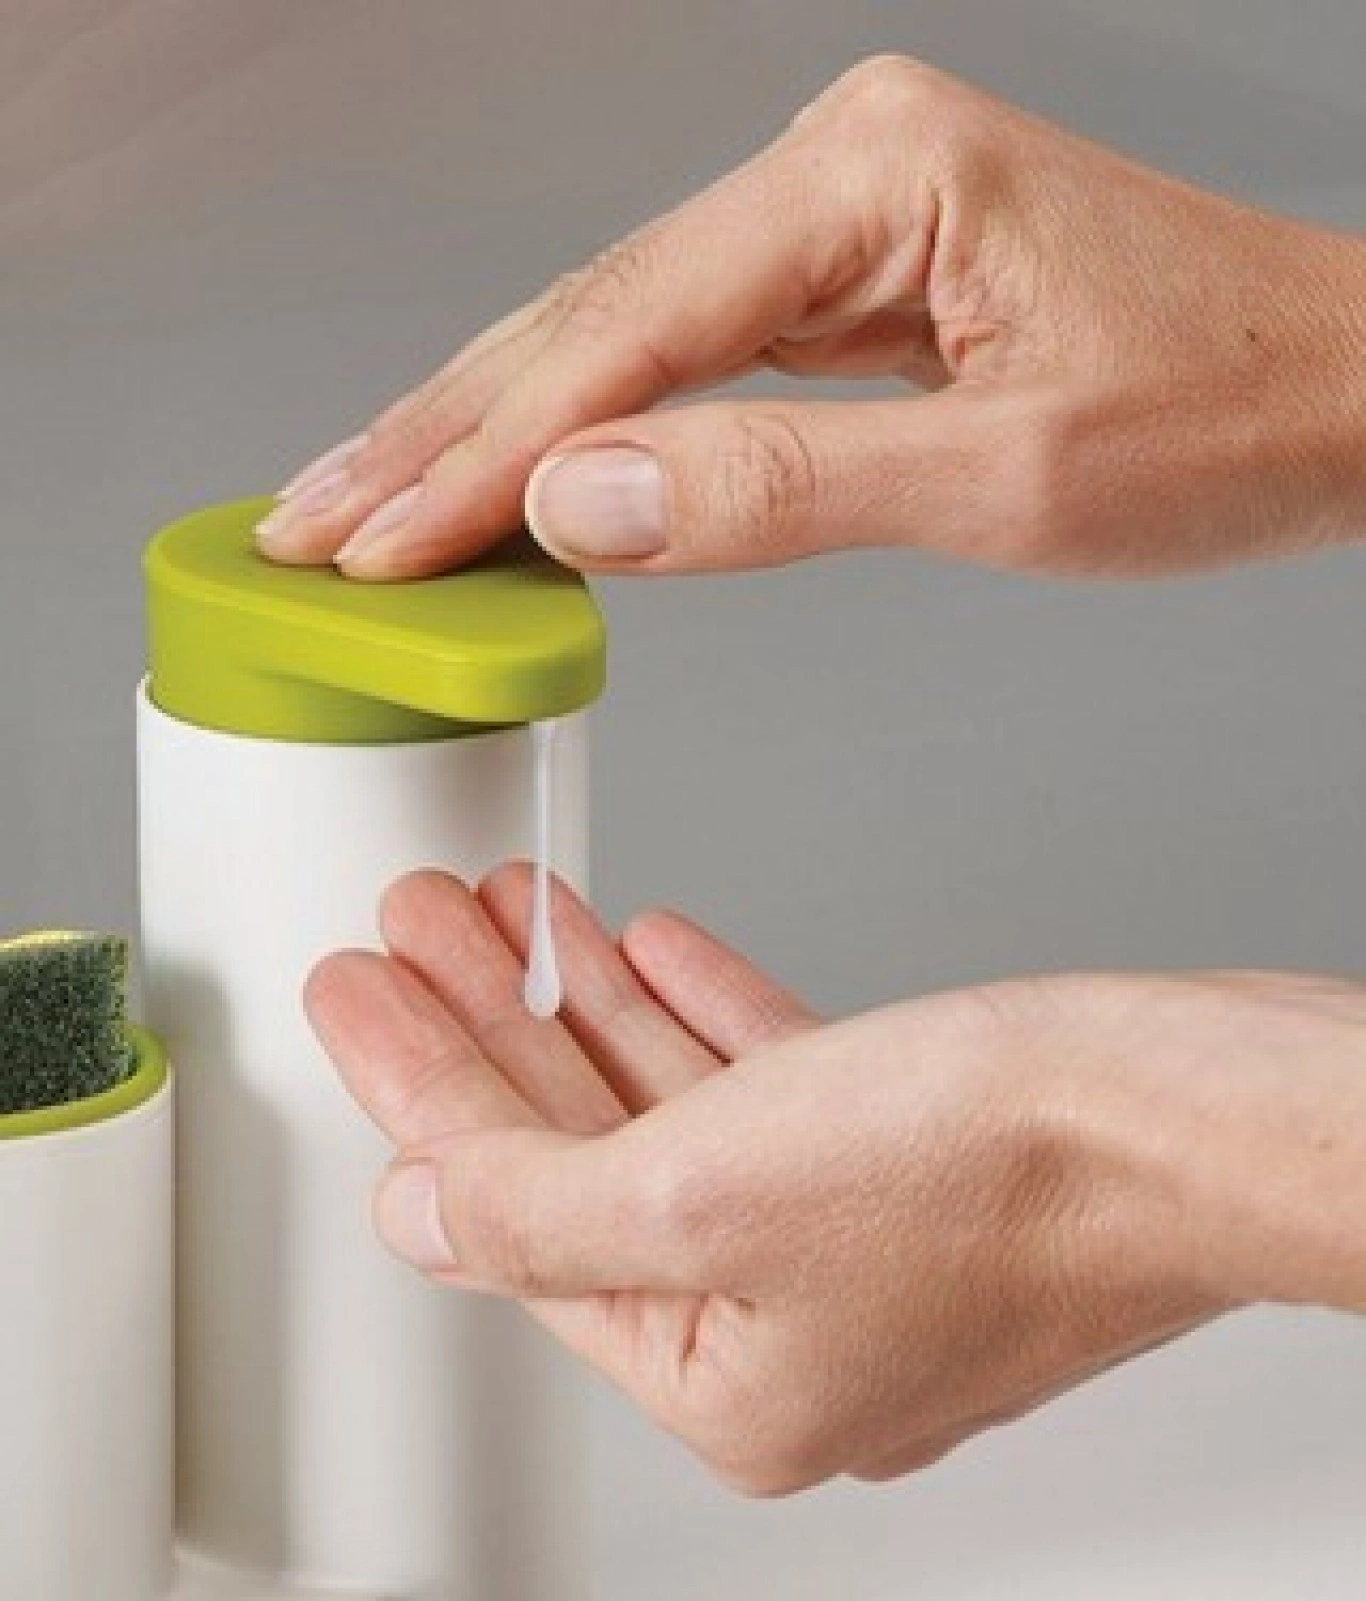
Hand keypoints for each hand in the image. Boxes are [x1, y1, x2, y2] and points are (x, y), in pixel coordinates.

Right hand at [256, 55, 1365, 582]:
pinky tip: (513, 471)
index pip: (624, 332)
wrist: (1344, 387)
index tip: (376, 539)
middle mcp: (836, 172)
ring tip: (367, 500)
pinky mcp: (850, 279)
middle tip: (314, 521)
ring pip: (618, 334)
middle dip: (442, 431)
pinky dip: (588, 428)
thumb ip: (783, 488)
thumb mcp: (1007, 475)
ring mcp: (837, 222)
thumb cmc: (1228, 416)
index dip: (484, 452)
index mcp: (872, 177)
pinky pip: (683, 356)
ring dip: (489, 428)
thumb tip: (584, 500)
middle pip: (589, 313)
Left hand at [305, 866, 1365, 1493]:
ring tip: (502, 910)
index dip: (415, 1087)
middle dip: (487, 1026)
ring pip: (666, 1105)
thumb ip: (532, 1210)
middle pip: (581, 1154)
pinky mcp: (901, 1162)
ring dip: (578, 1000)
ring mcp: (847, 1241)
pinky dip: (691, 1013)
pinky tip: (636, 946)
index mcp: (723, 1381)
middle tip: (411, 927)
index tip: (355, 991)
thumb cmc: (998, 1171)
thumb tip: (417, 1214)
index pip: (509, 1216)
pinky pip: (756, 1083)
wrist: (1186, 1111)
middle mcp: (784, 1327)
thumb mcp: (707, 1191)